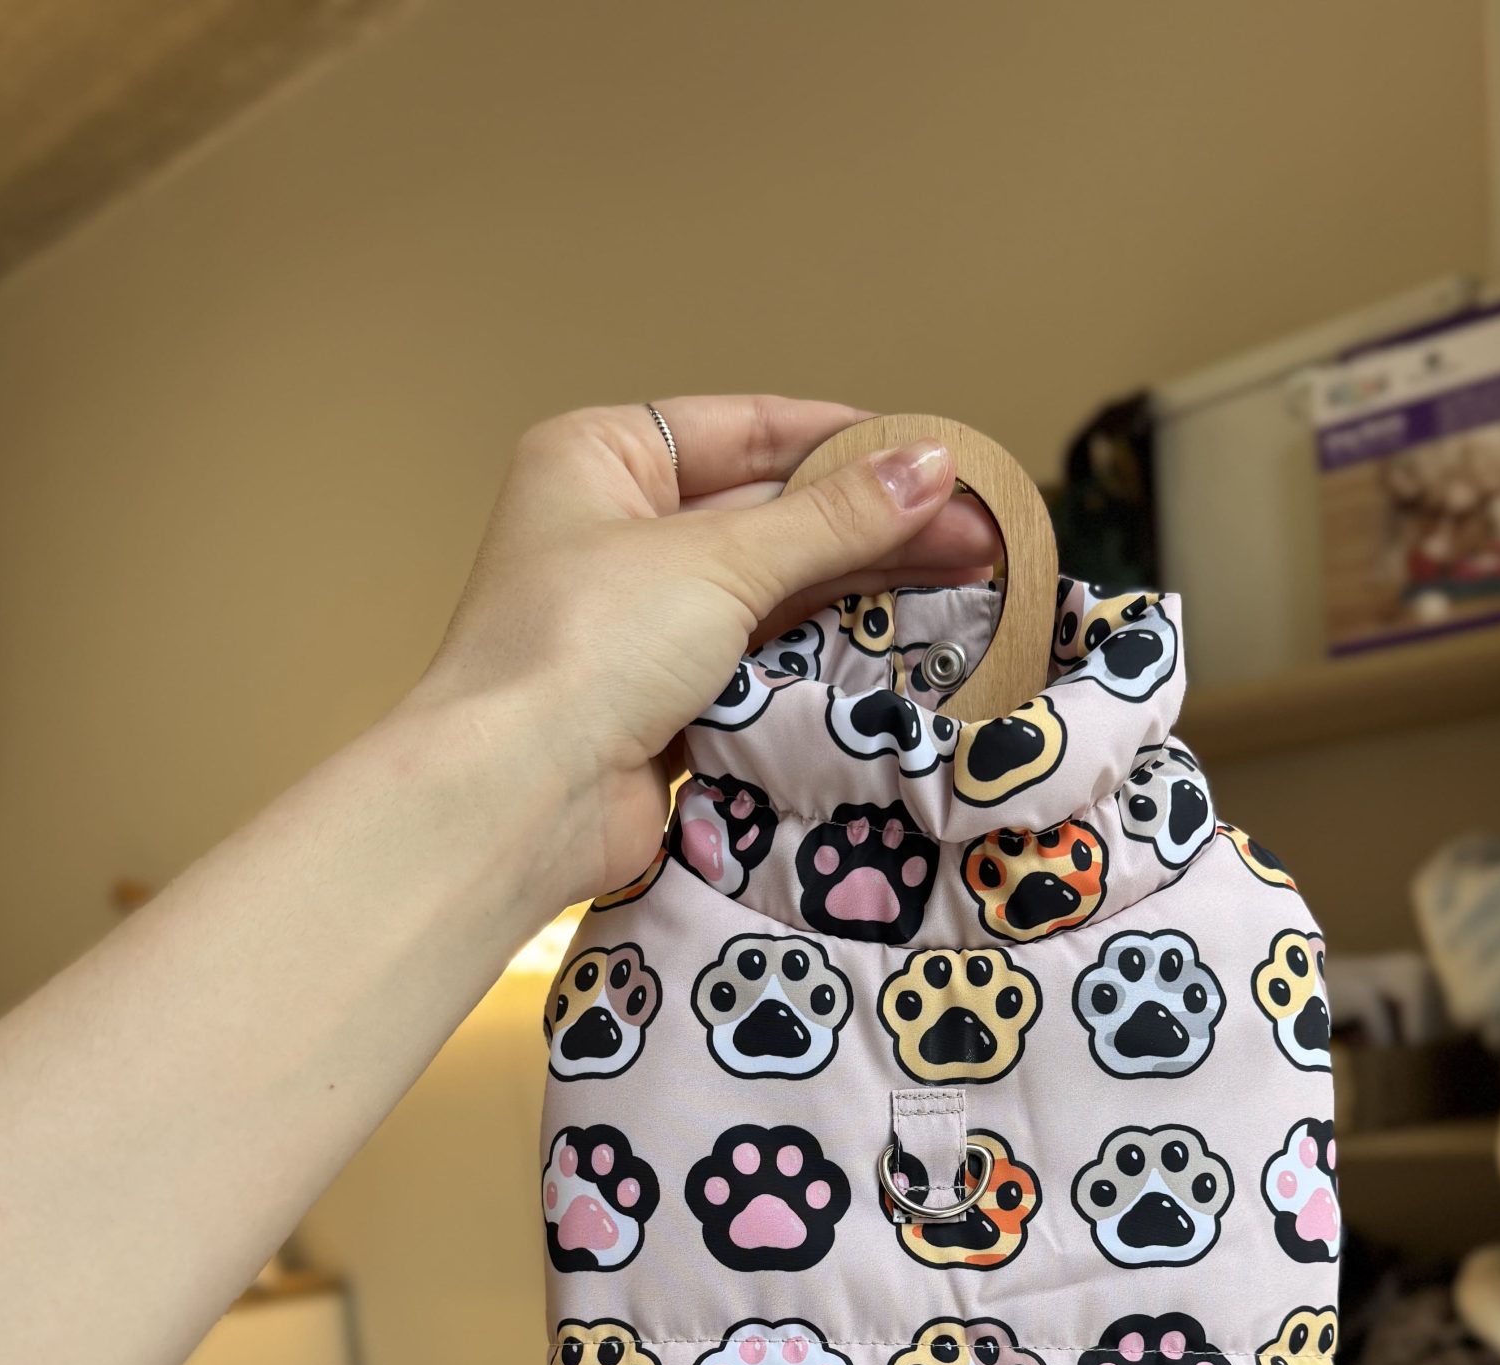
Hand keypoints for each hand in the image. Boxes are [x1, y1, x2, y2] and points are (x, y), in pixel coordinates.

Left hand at [403, 396, 994, 902]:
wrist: (520, 800)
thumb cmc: (584, 649)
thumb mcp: (720, 561)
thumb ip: (834, 519)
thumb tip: (934, 468)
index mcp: (600, 459)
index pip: (745, 429)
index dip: (846, 440)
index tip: (937, 454)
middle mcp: (616, 533)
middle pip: (770, 511)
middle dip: (874, 521)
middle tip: (979, 528)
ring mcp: (642, 623)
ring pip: (774, 589)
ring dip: (864, 586)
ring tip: (969, 577)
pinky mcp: (668, 701)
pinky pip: (764, 660)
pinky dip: (827, 651)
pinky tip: (907, 640)